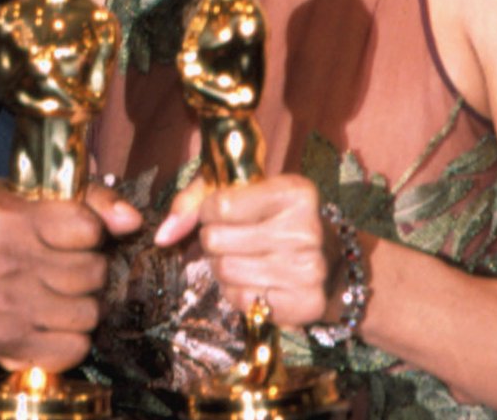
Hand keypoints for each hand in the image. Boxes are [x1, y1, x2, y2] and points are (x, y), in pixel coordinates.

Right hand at [0, 179, 140, 370]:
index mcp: (8, 218)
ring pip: (89, 312)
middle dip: (90, 268)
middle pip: (93, 271)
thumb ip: (82, 196)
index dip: (91, 230)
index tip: (78, 233)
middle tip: (69, 265)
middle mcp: (8, 263)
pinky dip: (72, 338)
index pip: (86, 226)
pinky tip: (54, 321)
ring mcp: (10, 308)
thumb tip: (132, 220)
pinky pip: (75, 347)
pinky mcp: (12, 344)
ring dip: (83, 304)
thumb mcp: (17, 195)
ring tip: (61, 293)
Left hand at [156, 174, 330, 326]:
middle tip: (232, 239)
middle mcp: (306, 230)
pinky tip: (256, 280)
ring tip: (243, 258)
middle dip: (213, 240)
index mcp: (295, 192)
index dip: (209, 211)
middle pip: (216, 239)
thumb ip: (196, 199)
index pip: (219, 205)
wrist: (333, 265)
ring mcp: (308, 270)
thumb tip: (163, 235)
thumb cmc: (277, 220)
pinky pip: (240, 300)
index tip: (222, 212)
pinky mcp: (304, 304)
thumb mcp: (243, 192)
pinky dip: (238, 291)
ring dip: (222, 267)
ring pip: (224, 270)